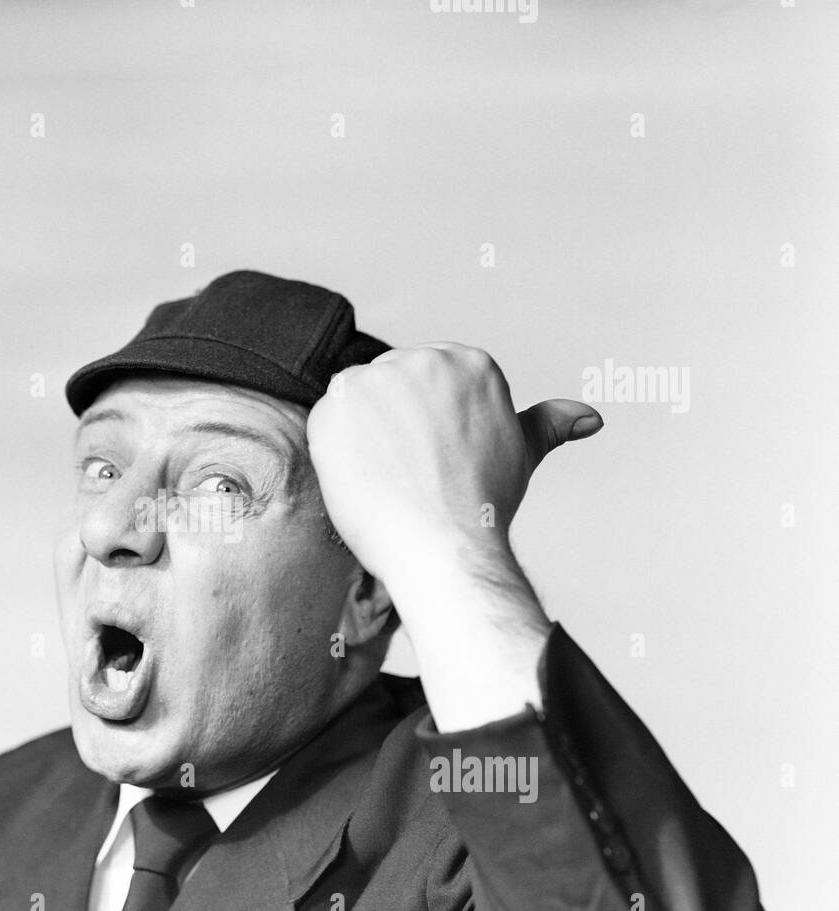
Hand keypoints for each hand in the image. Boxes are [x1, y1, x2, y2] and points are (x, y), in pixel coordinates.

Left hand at [307, 343, 602, 728]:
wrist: (443, 546)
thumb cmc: (481, 509)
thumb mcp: (522, 455)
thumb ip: (548, 424)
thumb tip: (590, 418)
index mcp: (471, 362)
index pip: (424, 385)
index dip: (420, 427)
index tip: (430, 460)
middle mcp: (427, 358)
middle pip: (390, 387)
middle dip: (392, 427)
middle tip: (409, 473)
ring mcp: (381, 376)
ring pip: (357, 402)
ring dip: (363, 437)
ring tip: (390, 476)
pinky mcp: (340, 401)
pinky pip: (327, 420)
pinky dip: (336, 450)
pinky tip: (363, 476)